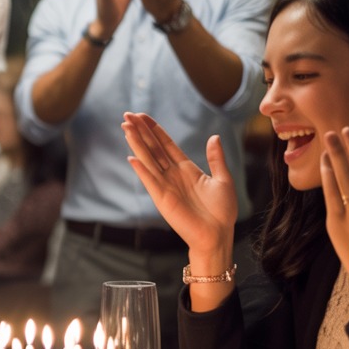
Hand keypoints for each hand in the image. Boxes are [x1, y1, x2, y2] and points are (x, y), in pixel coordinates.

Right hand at [122, 112, 237, 253]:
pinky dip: (141, 169)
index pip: (165, 144)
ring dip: (136, 143)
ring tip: (125, 127)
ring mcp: (165, 185)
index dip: (154, 130)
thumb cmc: (222, 211)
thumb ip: (216, 158)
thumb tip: (214, 137)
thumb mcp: (223, 179)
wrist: (218, 235)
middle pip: (152, 148)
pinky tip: (132, 156)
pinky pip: (149, 180)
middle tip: (127, 114)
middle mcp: (171, 175)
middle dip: (140, 131)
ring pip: (148, 159)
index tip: (143, 116)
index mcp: (185, 169)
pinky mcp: (162, 198)